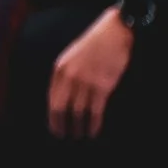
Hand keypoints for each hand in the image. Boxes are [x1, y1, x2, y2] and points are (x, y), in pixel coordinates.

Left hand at [48, 7, 133, 138]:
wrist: (115, 31)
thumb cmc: (94, 44)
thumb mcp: (70, 56)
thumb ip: (64, 76)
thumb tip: (61, 100)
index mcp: (60, 70)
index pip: (52, 100)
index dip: (52, 118)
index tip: (55, 128)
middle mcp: (70, 77)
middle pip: (61, 110)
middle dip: (61, 126)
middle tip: (64, 136)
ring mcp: (86, 82)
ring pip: (78, 113)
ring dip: (78, 127)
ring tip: (79, 134)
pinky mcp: (103, 86)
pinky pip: (95, 111)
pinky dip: (93, 124)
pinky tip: (93, 131)